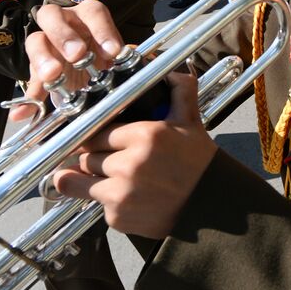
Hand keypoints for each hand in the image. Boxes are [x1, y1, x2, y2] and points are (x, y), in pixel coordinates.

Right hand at [14, 1, 125, 121]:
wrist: (92, 79)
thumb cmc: (107, 61)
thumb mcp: (118, 60)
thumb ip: (126, 59)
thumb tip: (140, 61)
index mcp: (88, 17)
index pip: (93, 12)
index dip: (102, 29)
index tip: (112, 52)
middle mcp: (64, 24)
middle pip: (52, 15)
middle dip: (64, 35)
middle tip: (77, 55)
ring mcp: (47, 44)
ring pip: (35, 41)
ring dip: (43, 57)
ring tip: (53, 75)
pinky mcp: (36, 69)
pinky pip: (29, 80)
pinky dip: (29, 97)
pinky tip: (25, 112)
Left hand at [52, 72, 217, 238]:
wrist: (211, 206)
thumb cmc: (199, 164)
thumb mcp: (190, 123)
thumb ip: (180, 91)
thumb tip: (171, 72)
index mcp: (144, 136)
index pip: (96, 131)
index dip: (96, 136)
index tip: (97, 140)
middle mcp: (129, 165)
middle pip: (87, 156)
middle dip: (93, 157)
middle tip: (104, 159)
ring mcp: (121, 194)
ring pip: (79, 181)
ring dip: (84, 179)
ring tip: (93, 177)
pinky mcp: (118, 217)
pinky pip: (96, 206)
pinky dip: (105, 202)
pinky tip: (124, 198)